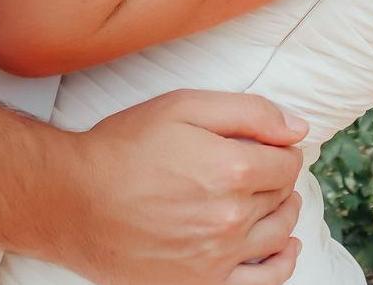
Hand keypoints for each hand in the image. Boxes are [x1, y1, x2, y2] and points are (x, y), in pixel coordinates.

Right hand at [62, 90, 307, 284]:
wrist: (74, 200)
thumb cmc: (126, 147)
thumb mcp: (185, 106)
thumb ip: (250, 112)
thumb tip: (299, 127)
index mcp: (233, 169)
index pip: (288, 163)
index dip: (281, 149)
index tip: (267, 145)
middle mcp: (231, 218)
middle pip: (283, 197)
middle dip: (277, 179)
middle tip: (259, 168)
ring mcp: (217, 258)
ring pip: (278, 236)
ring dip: (282, 215)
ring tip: (269, 201)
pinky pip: (262, 283)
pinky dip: (280, 265)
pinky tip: (282, 249)